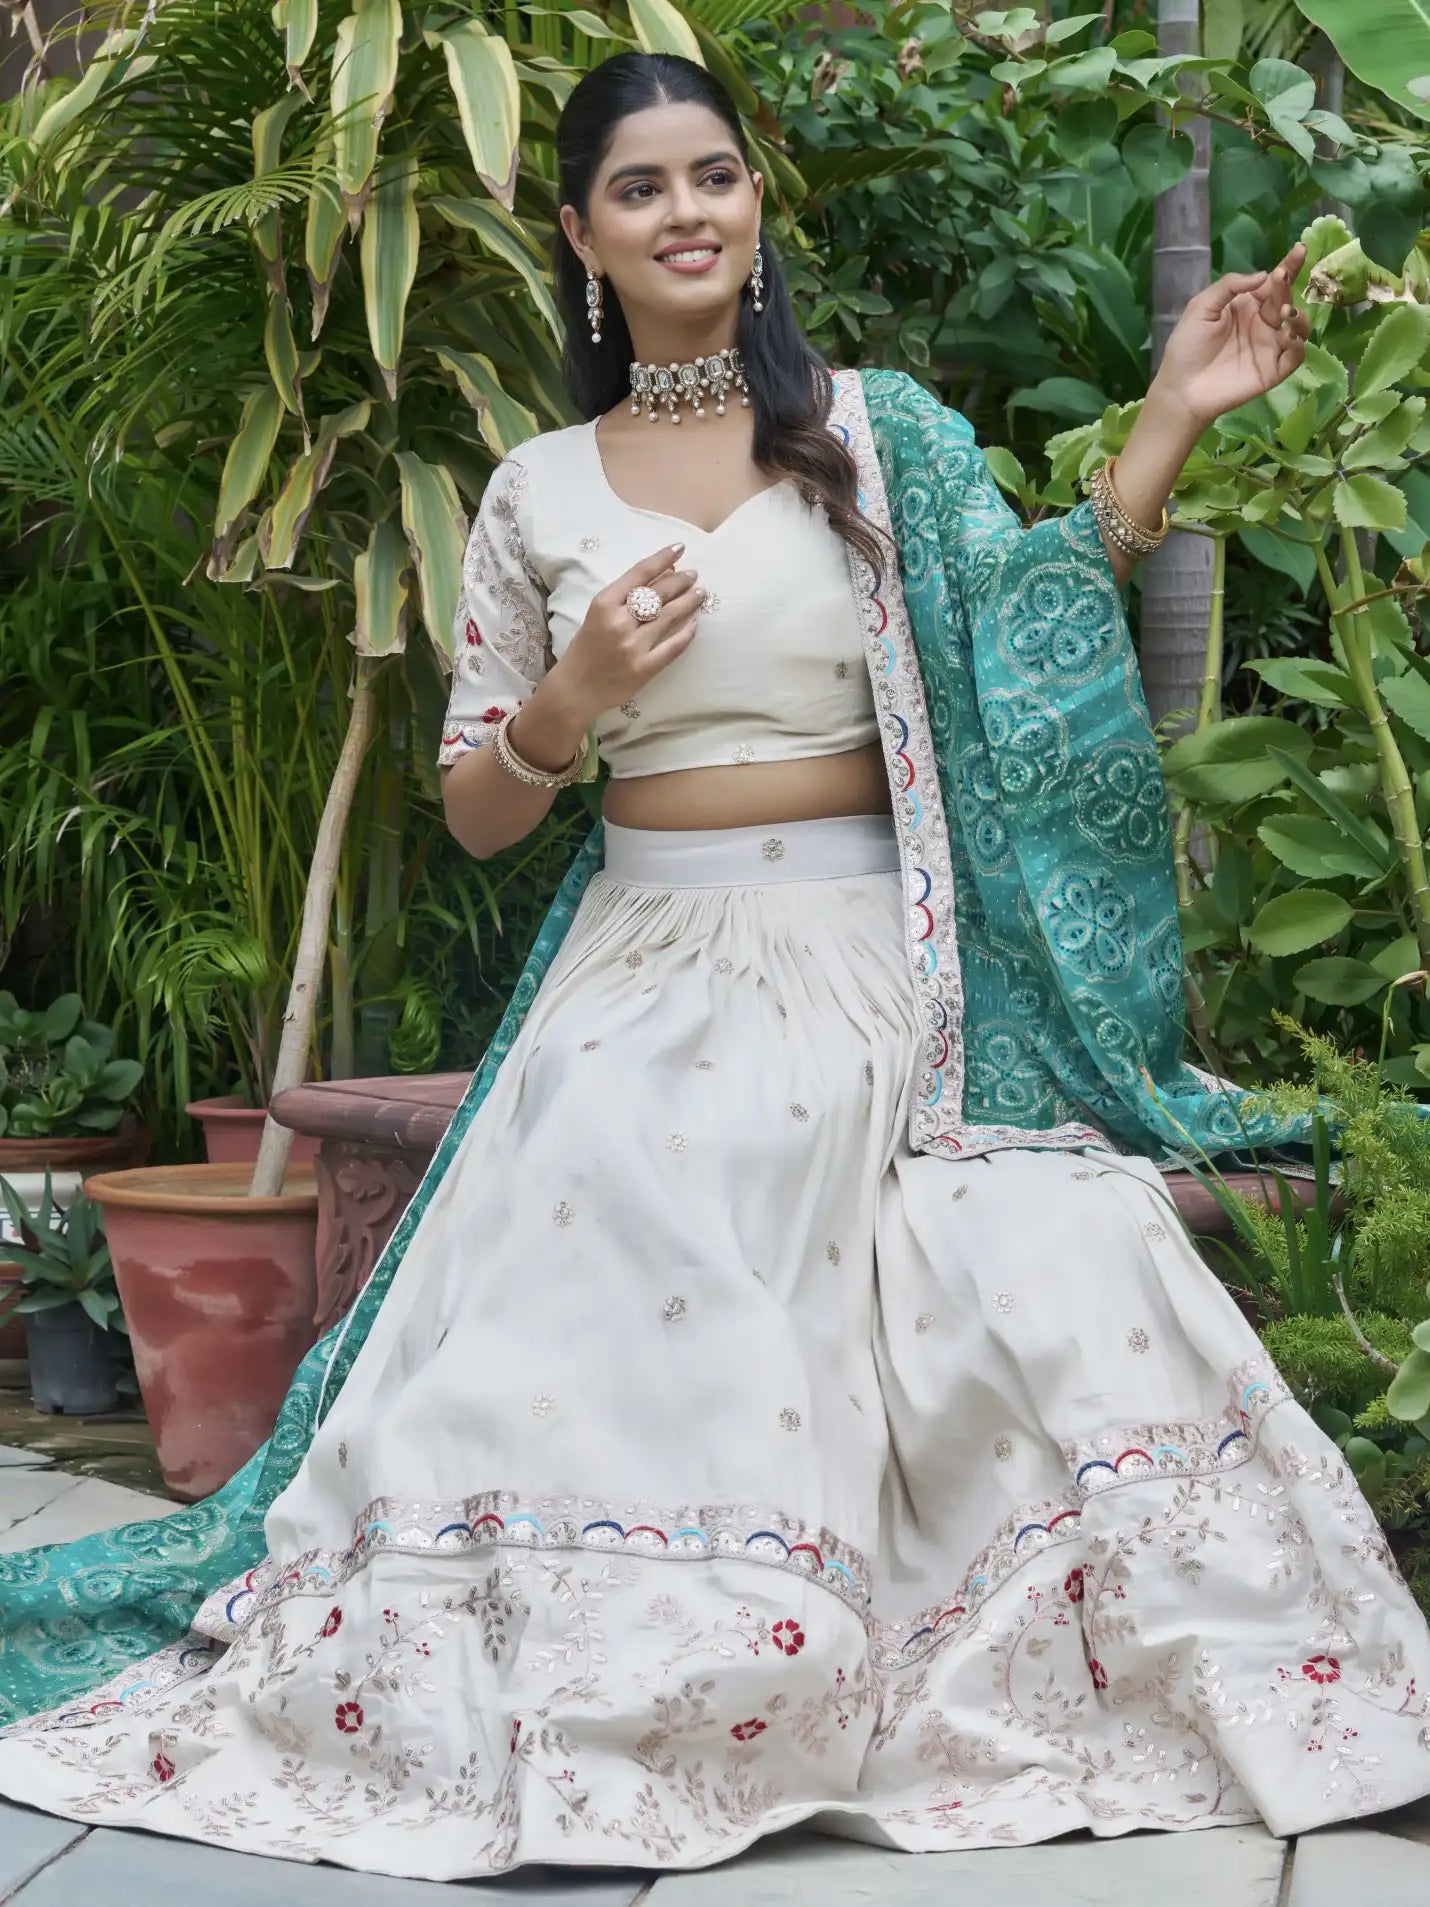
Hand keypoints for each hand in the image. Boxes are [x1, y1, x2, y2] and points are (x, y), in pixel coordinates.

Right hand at [559, 544, 703, 719]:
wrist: (574, 690)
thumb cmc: (584, 650)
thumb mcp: (596, 616)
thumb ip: (623, 599)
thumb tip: (661, 577)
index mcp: (603, 604)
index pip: (639, 573)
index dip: (663, 558)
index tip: (679, 548)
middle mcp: (619, 622)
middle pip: (658, 593)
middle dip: (680, 580)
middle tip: (693, 575)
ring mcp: (633, 646)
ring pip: (670, 616)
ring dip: (689, 601)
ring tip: (700, 593)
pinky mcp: (644, 668)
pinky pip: (673, 646)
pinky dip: (687, 633)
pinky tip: (695, 624)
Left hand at [1151, 244, 1310, 428]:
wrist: (1181, 388)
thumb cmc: (1188, 346)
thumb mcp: (1201, 307)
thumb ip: (1229, 286)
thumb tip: (1263, 275)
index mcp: (1247, 306)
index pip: (1273, 283)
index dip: (1288, 266)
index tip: (1299, 249)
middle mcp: (1263, 324)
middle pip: (1286, 300)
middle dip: (1287, 287)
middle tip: (1281, 280)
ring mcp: (1270, 347)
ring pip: (1298, 327)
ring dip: (1298, 317)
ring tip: (1286, 313)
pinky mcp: (1273, 371)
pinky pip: (1295, 356)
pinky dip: (1298, 346)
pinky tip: (1288, 338)